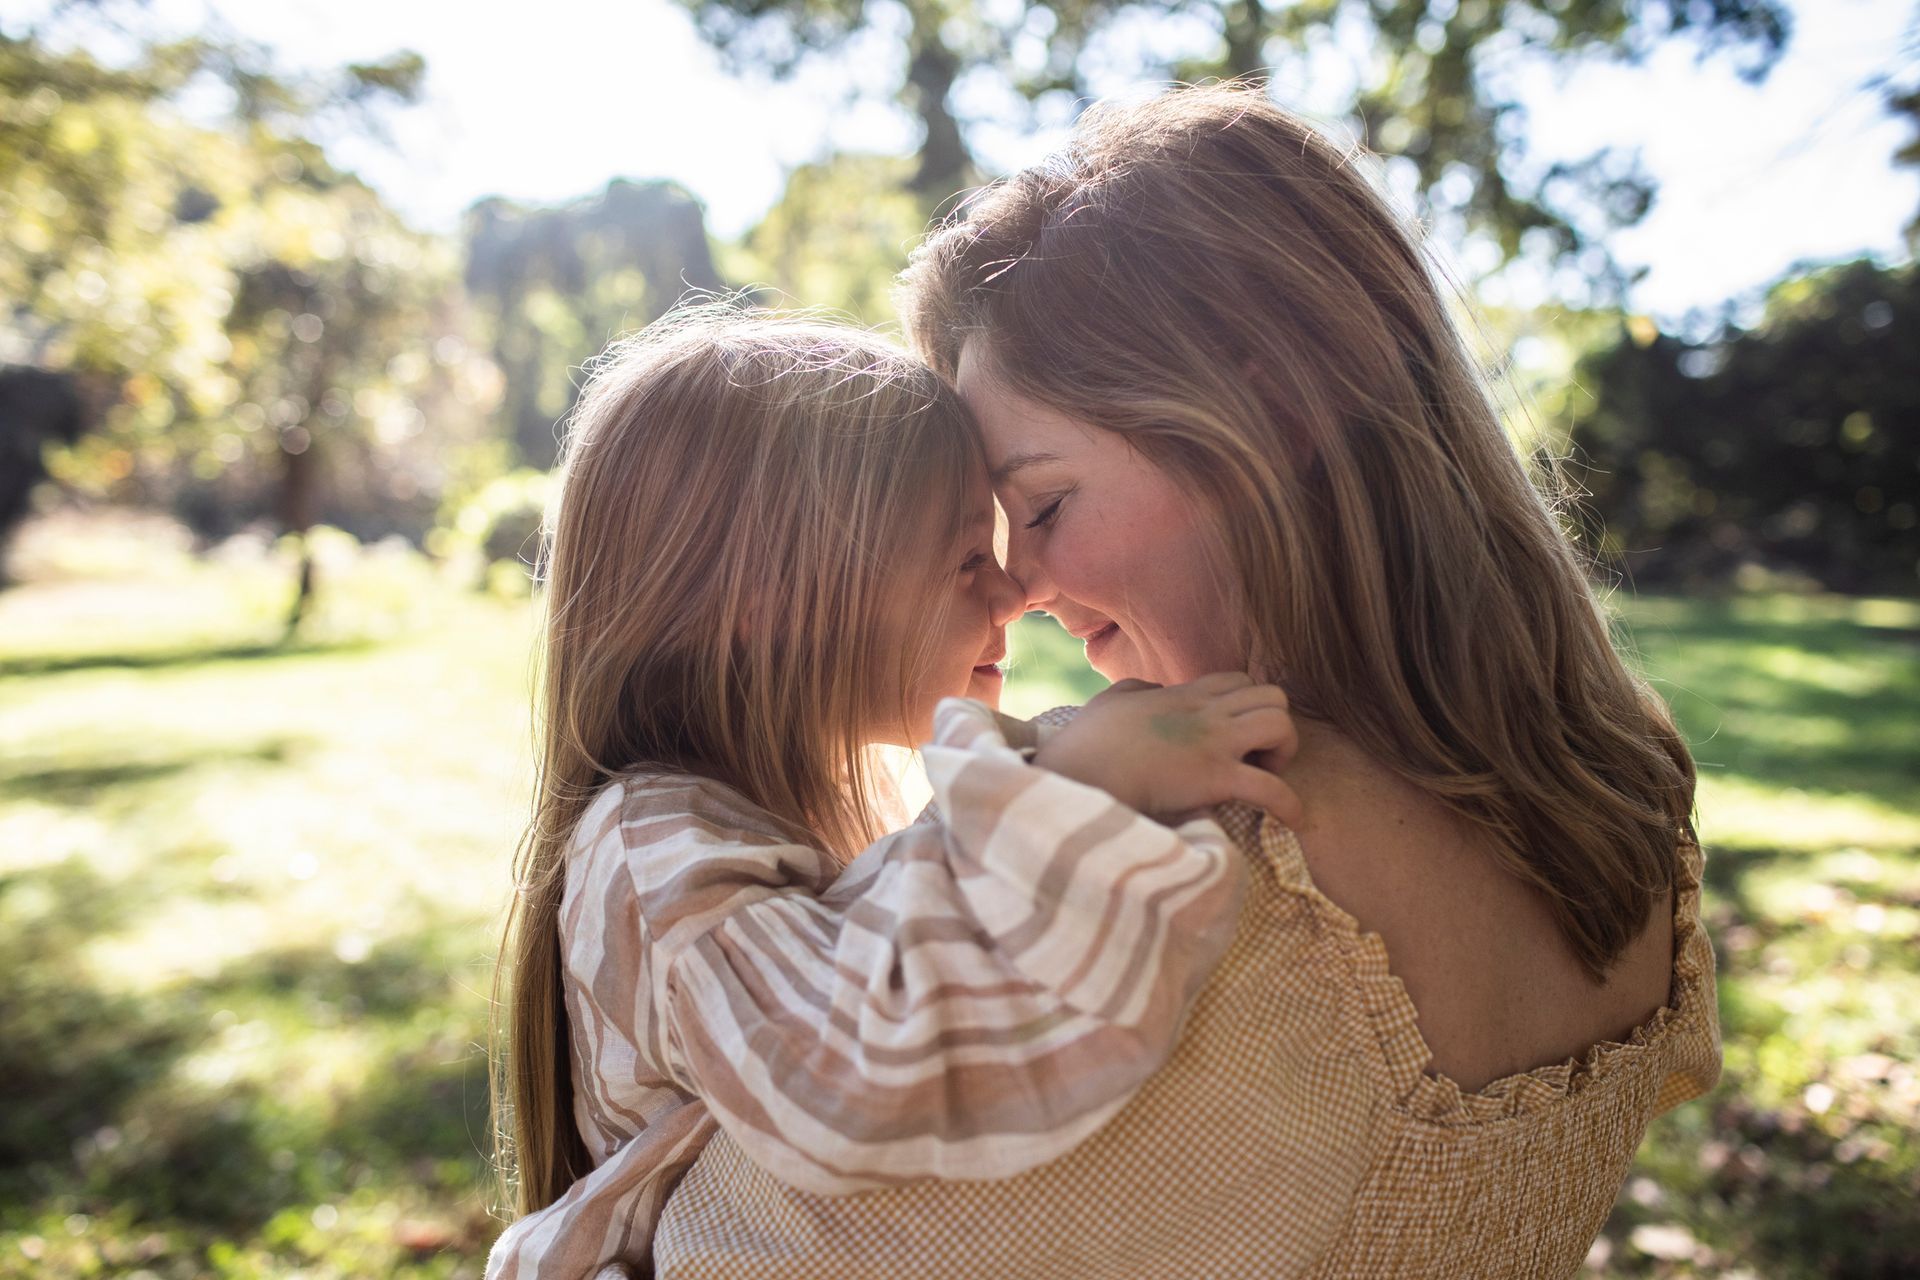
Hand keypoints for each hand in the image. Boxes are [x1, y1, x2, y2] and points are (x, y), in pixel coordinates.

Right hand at [1034, 672, 1302, 826]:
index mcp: (1182, 695)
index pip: (1239, 680)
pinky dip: (1290, 806)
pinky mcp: (1215, 779)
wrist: (1079, 775)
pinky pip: (1272, 788)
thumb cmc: (1086, 744)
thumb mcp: (1110, 702)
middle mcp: (1206, 713)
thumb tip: (1151, 690)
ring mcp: (1213, 744)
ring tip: (1267, 777)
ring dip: (1284, 753)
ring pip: (1282, 725)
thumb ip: (1136, 690)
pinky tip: (1291, 821)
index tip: (1235, 736)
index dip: (1248, 706)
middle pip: (1273, 696)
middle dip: (1276, 725)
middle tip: (1256, 757)